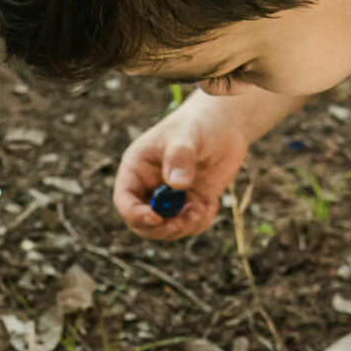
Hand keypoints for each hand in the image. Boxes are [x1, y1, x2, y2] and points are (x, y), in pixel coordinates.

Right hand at [112, 90, 249, 238]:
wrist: (226, 124)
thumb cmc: (199, 121)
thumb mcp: (187, 134)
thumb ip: (180, 156)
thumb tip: (177, 185)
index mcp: (136, 169)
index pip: (124, 200)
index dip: (135, 214)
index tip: (156, 218)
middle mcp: (149, 187)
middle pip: (142, 223)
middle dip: (161, 228)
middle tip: (182, 222)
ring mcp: (171, 199)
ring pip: (167, 229)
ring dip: (184, 227)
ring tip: (202, 209)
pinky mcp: (191, 204)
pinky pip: (190, 226)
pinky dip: (200, 223)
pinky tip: (211, 204)